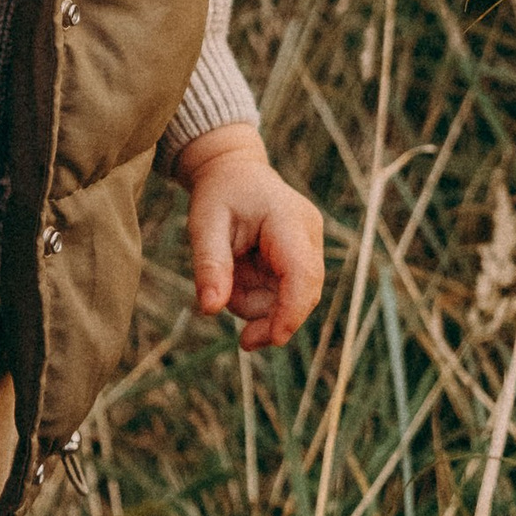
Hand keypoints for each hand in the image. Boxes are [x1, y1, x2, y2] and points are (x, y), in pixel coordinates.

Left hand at [174, 123, 323, 348]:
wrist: (233, 173)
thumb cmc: (219, 194)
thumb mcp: (205, 224)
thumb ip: (210, 265)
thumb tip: (210, 310)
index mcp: (289, 220)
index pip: (302, 273)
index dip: (292, 311)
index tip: (274, 339)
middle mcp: (309, 236)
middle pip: (304, 295)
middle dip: (273, 321)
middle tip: (244, 342)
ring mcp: (310, 249)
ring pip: (292, 301)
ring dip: (259, 305)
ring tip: (228, 279)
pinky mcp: (303, 261)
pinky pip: (284, 296)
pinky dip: (260, 298)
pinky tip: (241, 278)